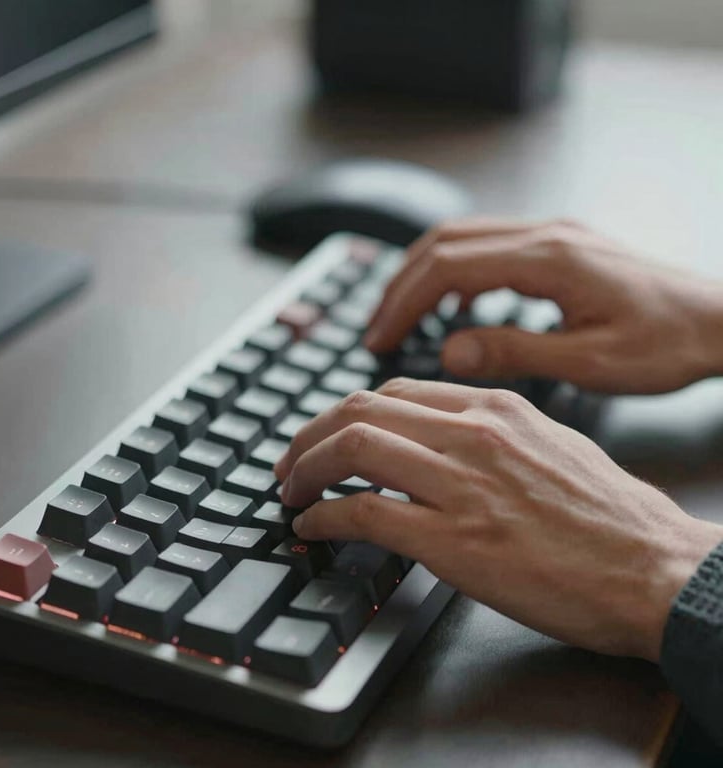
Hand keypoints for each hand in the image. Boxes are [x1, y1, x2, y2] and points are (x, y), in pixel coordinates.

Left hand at [275, 378, 722, 661]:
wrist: (655, 569)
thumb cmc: (611, 516)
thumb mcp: (549, 446)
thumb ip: (489, 434)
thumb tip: (439, 443)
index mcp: (495, 408)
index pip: (394, 393)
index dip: (347, 413)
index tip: (329, 434)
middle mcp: (472, 433)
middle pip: (359, 411)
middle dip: (310, 434)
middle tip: (290, 461)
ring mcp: (461, 484)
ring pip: (352, 449)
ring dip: (305, 469)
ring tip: (289, 490)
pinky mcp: (454, 539)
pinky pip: (364, 513)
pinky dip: (324, 516)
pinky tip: (311, 527)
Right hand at [364, 219, 722, 393]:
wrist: (720, 320)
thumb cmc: (667, 343)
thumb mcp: (590, 361)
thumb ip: (514, 352)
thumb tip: (449, 350)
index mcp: (550, 259)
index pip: (448, 267)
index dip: (403, 302)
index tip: (378, 338)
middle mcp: (546, 235)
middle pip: (444, 242)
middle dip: (400, 286)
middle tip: (376, 330)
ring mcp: (552, 235)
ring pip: (461, 239)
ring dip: (422, 277)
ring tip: (400, 320)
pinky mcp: (558, 246)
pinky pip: (488, 248)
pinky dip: (455, 275)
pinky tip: (451, 308)